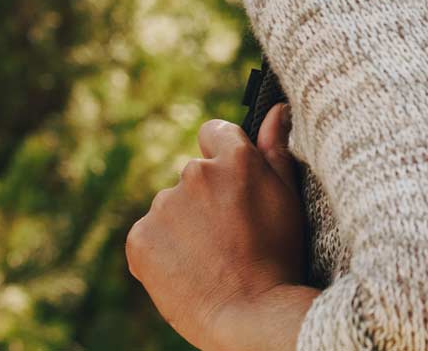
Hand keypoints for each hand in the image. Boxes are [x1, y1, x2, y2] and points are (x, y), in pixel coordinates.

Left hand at [127, 105, 306, 349]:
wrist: (250, 316)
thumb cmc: (279, 258)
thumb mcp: (288, 200)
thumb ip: (275, 150)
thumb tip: (275, 111)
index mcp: (233, 160)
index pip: (213, 134)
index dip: (221, 160)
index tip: (231, 189)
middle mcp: (194, 174)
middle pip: (192, 178)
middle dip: (204, 201)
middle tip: (228, 239)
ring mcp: (163, 207)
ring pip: (170, 209)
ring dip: (182, 227)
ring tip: (210, 260)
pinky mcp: (140, 239)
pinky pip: (148, 237)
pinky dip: (161, 252)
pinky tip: (187, 272)